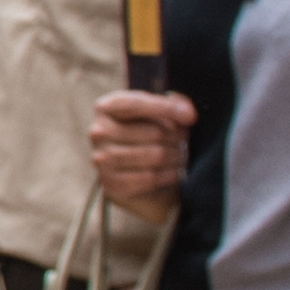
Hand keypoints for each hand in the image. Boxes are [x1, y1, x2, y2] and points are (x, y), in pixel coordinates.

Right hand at [91, 87, 195, 219]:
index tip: (191, 116)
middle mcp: (98, 133)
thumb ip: (172, 104)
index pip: (136, 104)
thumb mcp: (155, 112)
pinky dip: (168, 175)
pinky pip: (150, 178)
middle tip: (185, 140)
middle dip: (177, 137)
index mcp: (105, 108)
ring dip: (176, 157)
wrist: (135, 172)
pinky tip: (174, 172)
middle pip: (153, 132)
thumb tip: (188, 114)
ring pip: (155, 156)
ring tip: (181, 155)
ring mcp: (102, 160)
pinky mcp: (111, 184)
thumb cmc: (147, 135)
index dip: (166, 108)